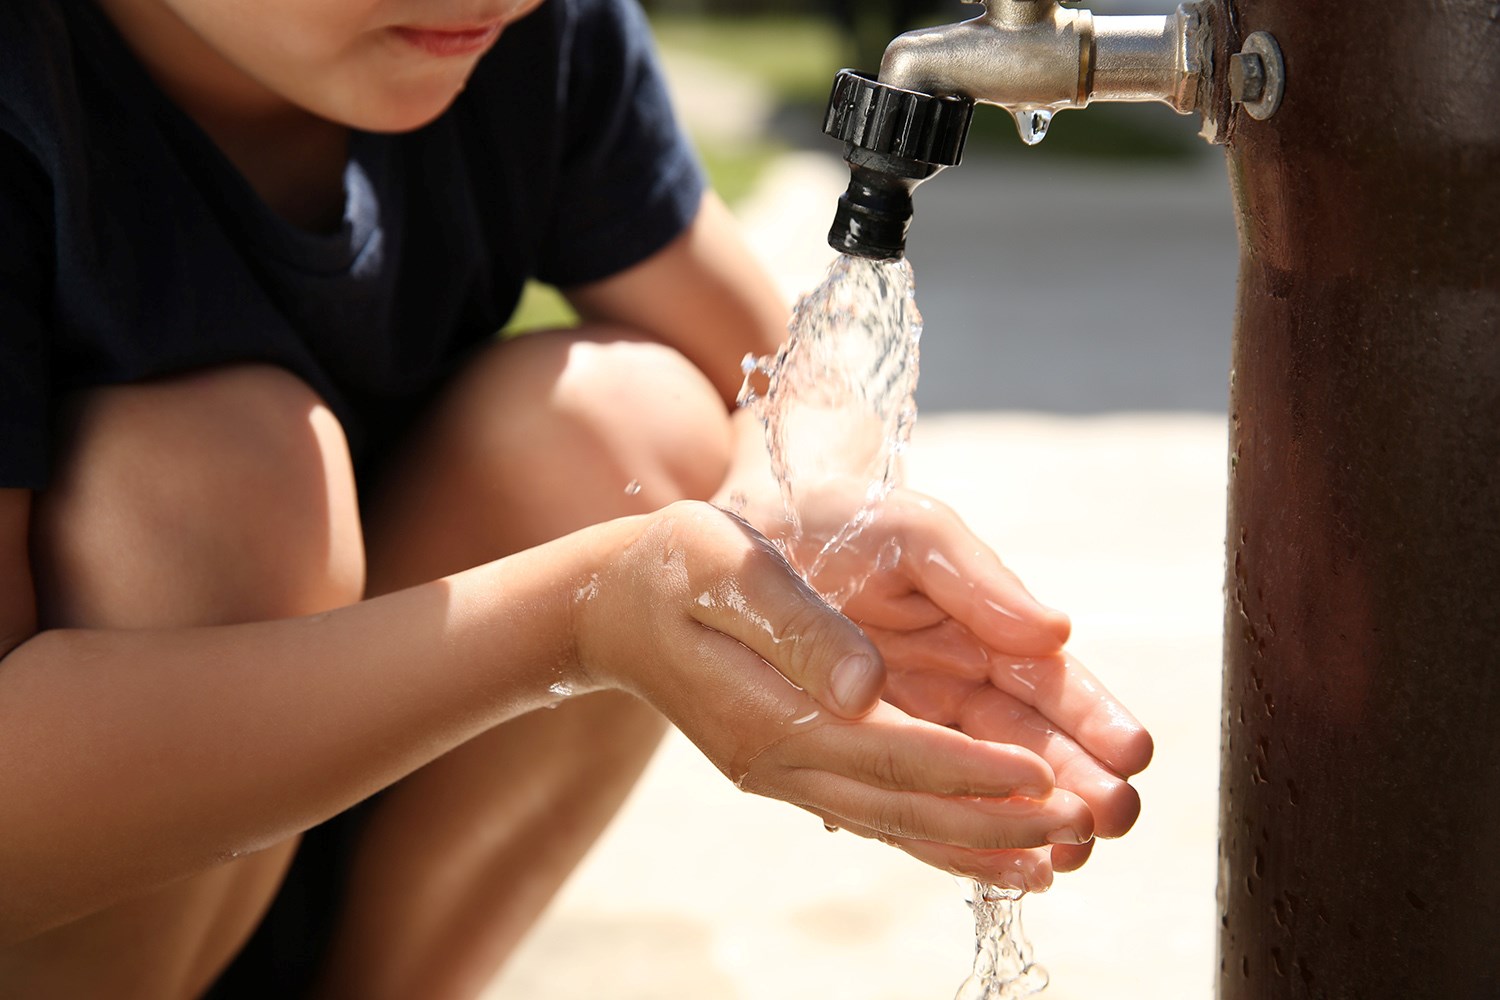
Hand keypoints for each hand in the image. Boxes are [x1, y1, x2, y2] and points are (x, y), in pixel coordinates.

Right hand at [572, 500, 1094, 887]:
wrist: (615, 602)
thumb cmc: (679, 564)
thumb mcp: (727, 566)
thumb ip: (800, 622)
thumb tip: (869, 684)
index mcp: (773, 710)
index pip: (891, 750)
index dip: (972, 767)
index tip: (1046, 778)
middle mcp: (785, 758)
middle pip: (907, 803)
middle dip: (1001, 817)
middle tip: (1089, 826)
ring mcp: (789, 771)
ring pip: (900, 820)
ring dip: (982, 841)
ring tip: (1064, 858)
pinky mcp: (797, 764)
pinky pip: (879, 812)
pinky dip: (940, 838)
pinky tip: (995, 853)